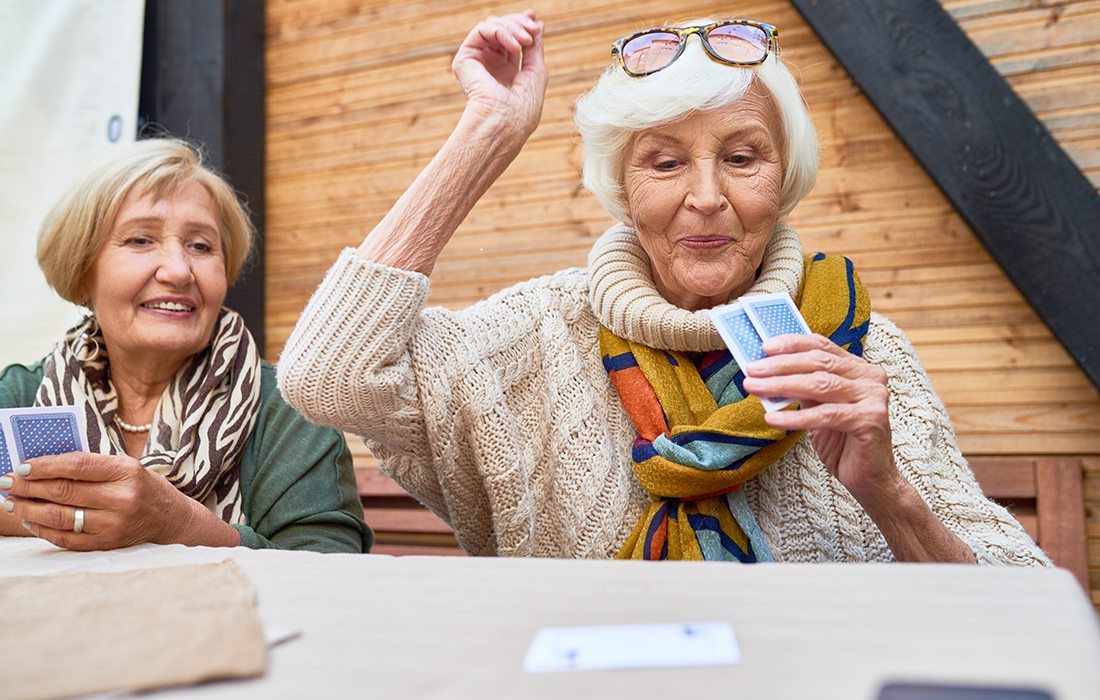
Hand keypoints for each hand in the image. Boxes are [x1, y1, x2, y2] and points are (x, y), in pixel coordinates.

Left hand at [0, 452, 232, 550]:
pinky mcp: (107, 544)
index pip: (77, 466)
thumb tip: (41, 467)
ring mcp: (114, 524)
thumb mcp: (125, 467)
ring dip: (28, 509)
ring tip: (10, 502)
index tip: (21, 465)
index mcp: (127, 472)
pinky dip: (42, 529)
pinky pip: (66, 538)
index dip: (44, 465)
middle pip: (63, 491)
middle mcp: (122, 499)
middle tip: (6, 482)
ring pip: (59, 516)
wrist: (171, 519)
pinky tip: (29, 520)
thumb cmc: (143, 487)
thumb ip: (89, 466)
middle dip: (27, 486)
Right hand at [452, 10, 547, 136]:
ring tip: (525, 40)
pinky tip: (514, 45)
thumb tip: (538, 24)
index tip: (536, 20)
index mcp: (505, 72)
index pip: (512, 40)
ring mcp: (476, 61)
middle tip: (532, 29)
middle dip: (519, 23)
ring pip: (492, 26)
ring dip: (512, 27)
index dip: (522, 25)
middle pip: (502, 29)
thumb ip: (535, 47)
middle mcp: (489, 65)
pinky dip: (500, 31)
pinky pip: (482, 30)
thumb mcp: (536, 71)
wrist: (506, 124)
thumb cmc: (523, 108)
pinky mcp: (465, 59)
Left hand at [741, 334, 904, 508]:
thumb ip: (802, 387)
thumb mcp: (818, 406)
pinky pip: (825, 415)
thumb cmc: (841, 441)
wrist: (869, 477)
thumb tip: (765, 372)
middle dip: (780, 365)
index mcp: (858, 368)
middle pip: (819, 362)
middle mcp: (870, 378)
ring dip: (782, 385)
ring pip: (821, 384)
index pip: (822, 346)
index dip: (792, 344)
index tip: (764, 347)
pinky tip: (772, 418)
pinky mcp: (871, 420)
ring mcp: (873, 397)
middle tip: (752, 369)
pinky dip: (796, 416)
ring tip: (755, 388)